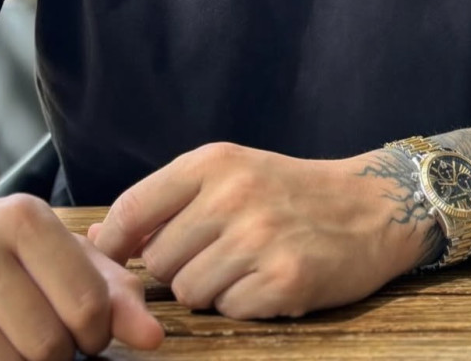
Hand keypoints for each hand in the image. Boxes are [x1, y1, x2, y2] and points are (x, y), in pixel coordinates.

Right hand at [0, 190, 163, 359]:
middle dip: (56, 358)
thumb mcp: (58, 253)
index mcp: (23, 218)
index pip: (87, 305)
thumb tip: (152, 339)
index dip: (94, 337)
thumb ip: (113, 291)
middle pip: (46, 345)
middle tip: (44, 345)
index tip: (84, 337)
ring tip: (11, 347)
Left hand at [88, 142, 427, 318]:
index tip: (116, 259)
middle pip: (159, 260)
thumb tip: (100, 237)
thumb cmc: (289, 190)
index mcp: (214, 161)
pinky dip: (243, 303)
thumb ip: (168, 200)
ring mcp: (259, 237)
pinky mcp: (284, 278)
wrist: (370, 207)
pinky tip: (267, 281)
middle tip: (213, 255)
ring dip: (210, 289)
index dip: (115, 243)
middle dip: (177, 268)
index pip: (133, 208)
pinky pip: (229, 310)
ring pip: (189, 291)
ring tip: (243, 267)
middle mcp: (234, 194)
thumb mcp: (230, 173)